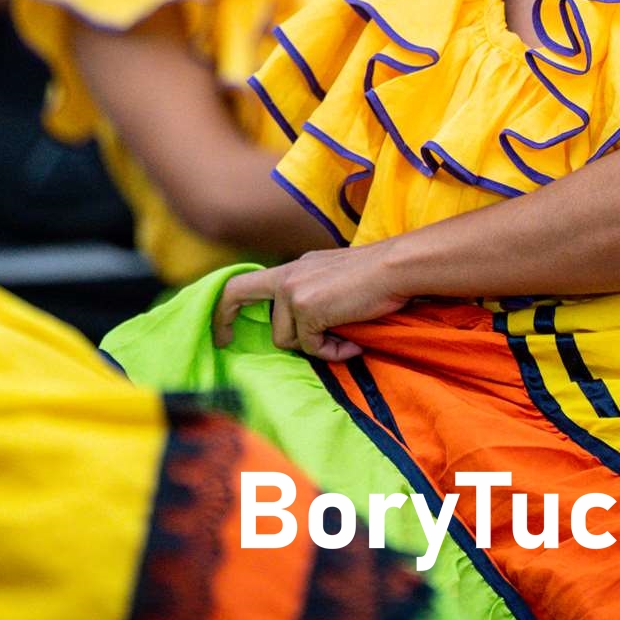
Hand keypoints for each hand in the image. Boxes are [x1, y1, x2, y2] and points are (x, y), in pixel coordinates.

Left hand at [211, 245, 407, 360]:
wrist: (396, 267)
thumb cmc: (379, 274)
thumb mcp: (336, 277)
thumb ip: (317, 293)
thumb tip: (314, 328)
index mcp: (295, 267)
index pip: (243, 283)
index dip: (225, 308)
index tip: (223, 332)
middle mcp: (288, 276)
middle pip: (247, 305)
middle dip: (242, 327)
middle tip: (227, 343)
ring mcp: (294, 292)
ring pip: (285, 338)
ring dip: (314, 346)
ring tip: (345, 339)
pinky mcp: (307, 309)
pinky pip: (311, 347)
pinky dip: (333, 352)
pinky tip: (354, 343)